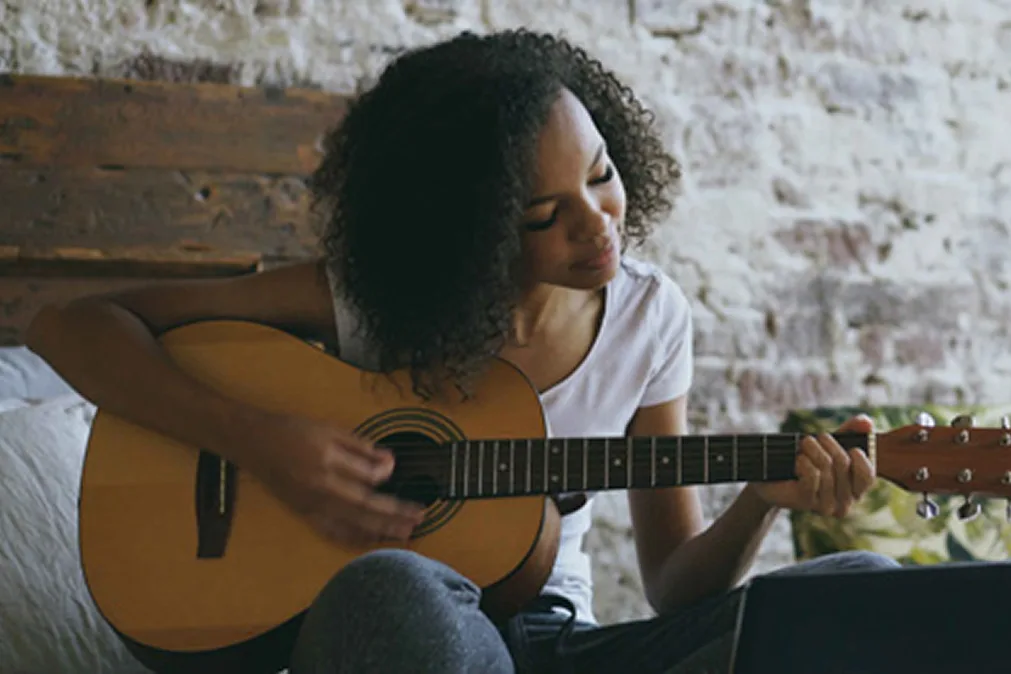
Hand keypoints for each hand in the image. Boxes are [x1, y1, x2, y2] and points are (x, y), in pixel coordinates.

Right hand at [243, 412, 425, 545]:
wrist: (253, 443)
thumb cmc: (292, 431)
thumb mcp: (329, 429)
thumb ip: (360, 447)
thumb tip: (388, 462)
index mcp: (327, 462)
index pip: (367, 478)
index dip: (386, 476)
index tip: (399, 472)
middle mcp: (320, 489)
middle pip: (365, 507)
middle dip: (395, 514)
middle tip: (419, 516)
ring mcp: (312, 505)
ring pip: (352, 525)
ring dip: (380, 531)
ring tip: (405, 534)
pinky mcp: (304, 514)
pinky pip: (333, 532)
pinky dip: (355, 539)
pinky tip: (372, 541)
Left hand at [747, 415, 875, 516]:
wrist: (773, 473)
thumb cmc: (808, 458)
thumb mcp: (831, 443)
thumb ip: (852, 431)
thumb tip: (867, 422)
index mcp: (856, 491)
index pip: (867, 476)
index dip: (860, 457)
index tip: (849, 447)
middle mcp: (845, 503)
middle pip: (843, 463)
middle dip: (826, 443)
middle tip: (811, 439)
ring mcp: (826, 506)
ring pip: (826, 468)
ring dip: (811, 450)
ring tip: (801, 447)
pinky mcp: (807, 502)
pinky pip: (812, 476)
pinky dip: (803, 462)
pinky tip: (797, 462)